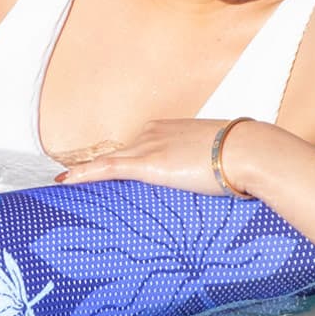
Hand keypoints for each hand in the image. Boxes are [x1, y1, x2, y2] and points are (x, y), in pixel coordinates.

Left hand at [52, 118, 264, 196]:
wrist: (250, 152)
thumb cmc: (246, 157)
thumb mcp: (223, 158)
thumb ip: (211, 166)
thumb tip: (220, 181)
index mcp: (172, 129)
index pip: (139, 146)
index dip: (124, 161)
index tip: (113, 171)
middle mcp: (155, 132)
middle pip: (120, 154)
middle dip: (101, 170)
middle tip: (79, 185)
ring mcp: (150, 146)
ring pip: (109, 162)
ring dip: (87, 175)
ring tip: (65, 186)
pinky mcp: (148, 164)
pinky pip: (107, 168)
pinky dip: (83, 174)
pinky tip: (64, 181)